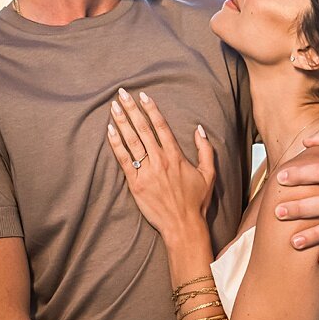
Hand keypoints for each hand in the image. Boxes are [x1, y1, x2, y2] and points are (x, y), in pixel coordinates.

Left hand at [105, 88, 216, 239]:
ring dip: (122, 122)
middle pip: (143, 129)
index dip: (151, 109)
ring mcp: (147, 172)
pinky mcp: (136, 184)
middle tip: (122, 94)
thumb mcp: (209, 174)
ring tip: (113, 107)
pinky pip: (124, 160)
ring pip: (132, 141)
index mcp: (176, 156)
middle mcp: (160, 160)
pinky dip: (116, 144)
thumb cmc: (196, 201)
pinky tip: (109, 131)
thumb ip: (206, 150)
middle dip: (132, 109)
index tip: (143, 96)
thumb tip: (199, 129)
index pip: (161, 126)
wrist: (183, 225)